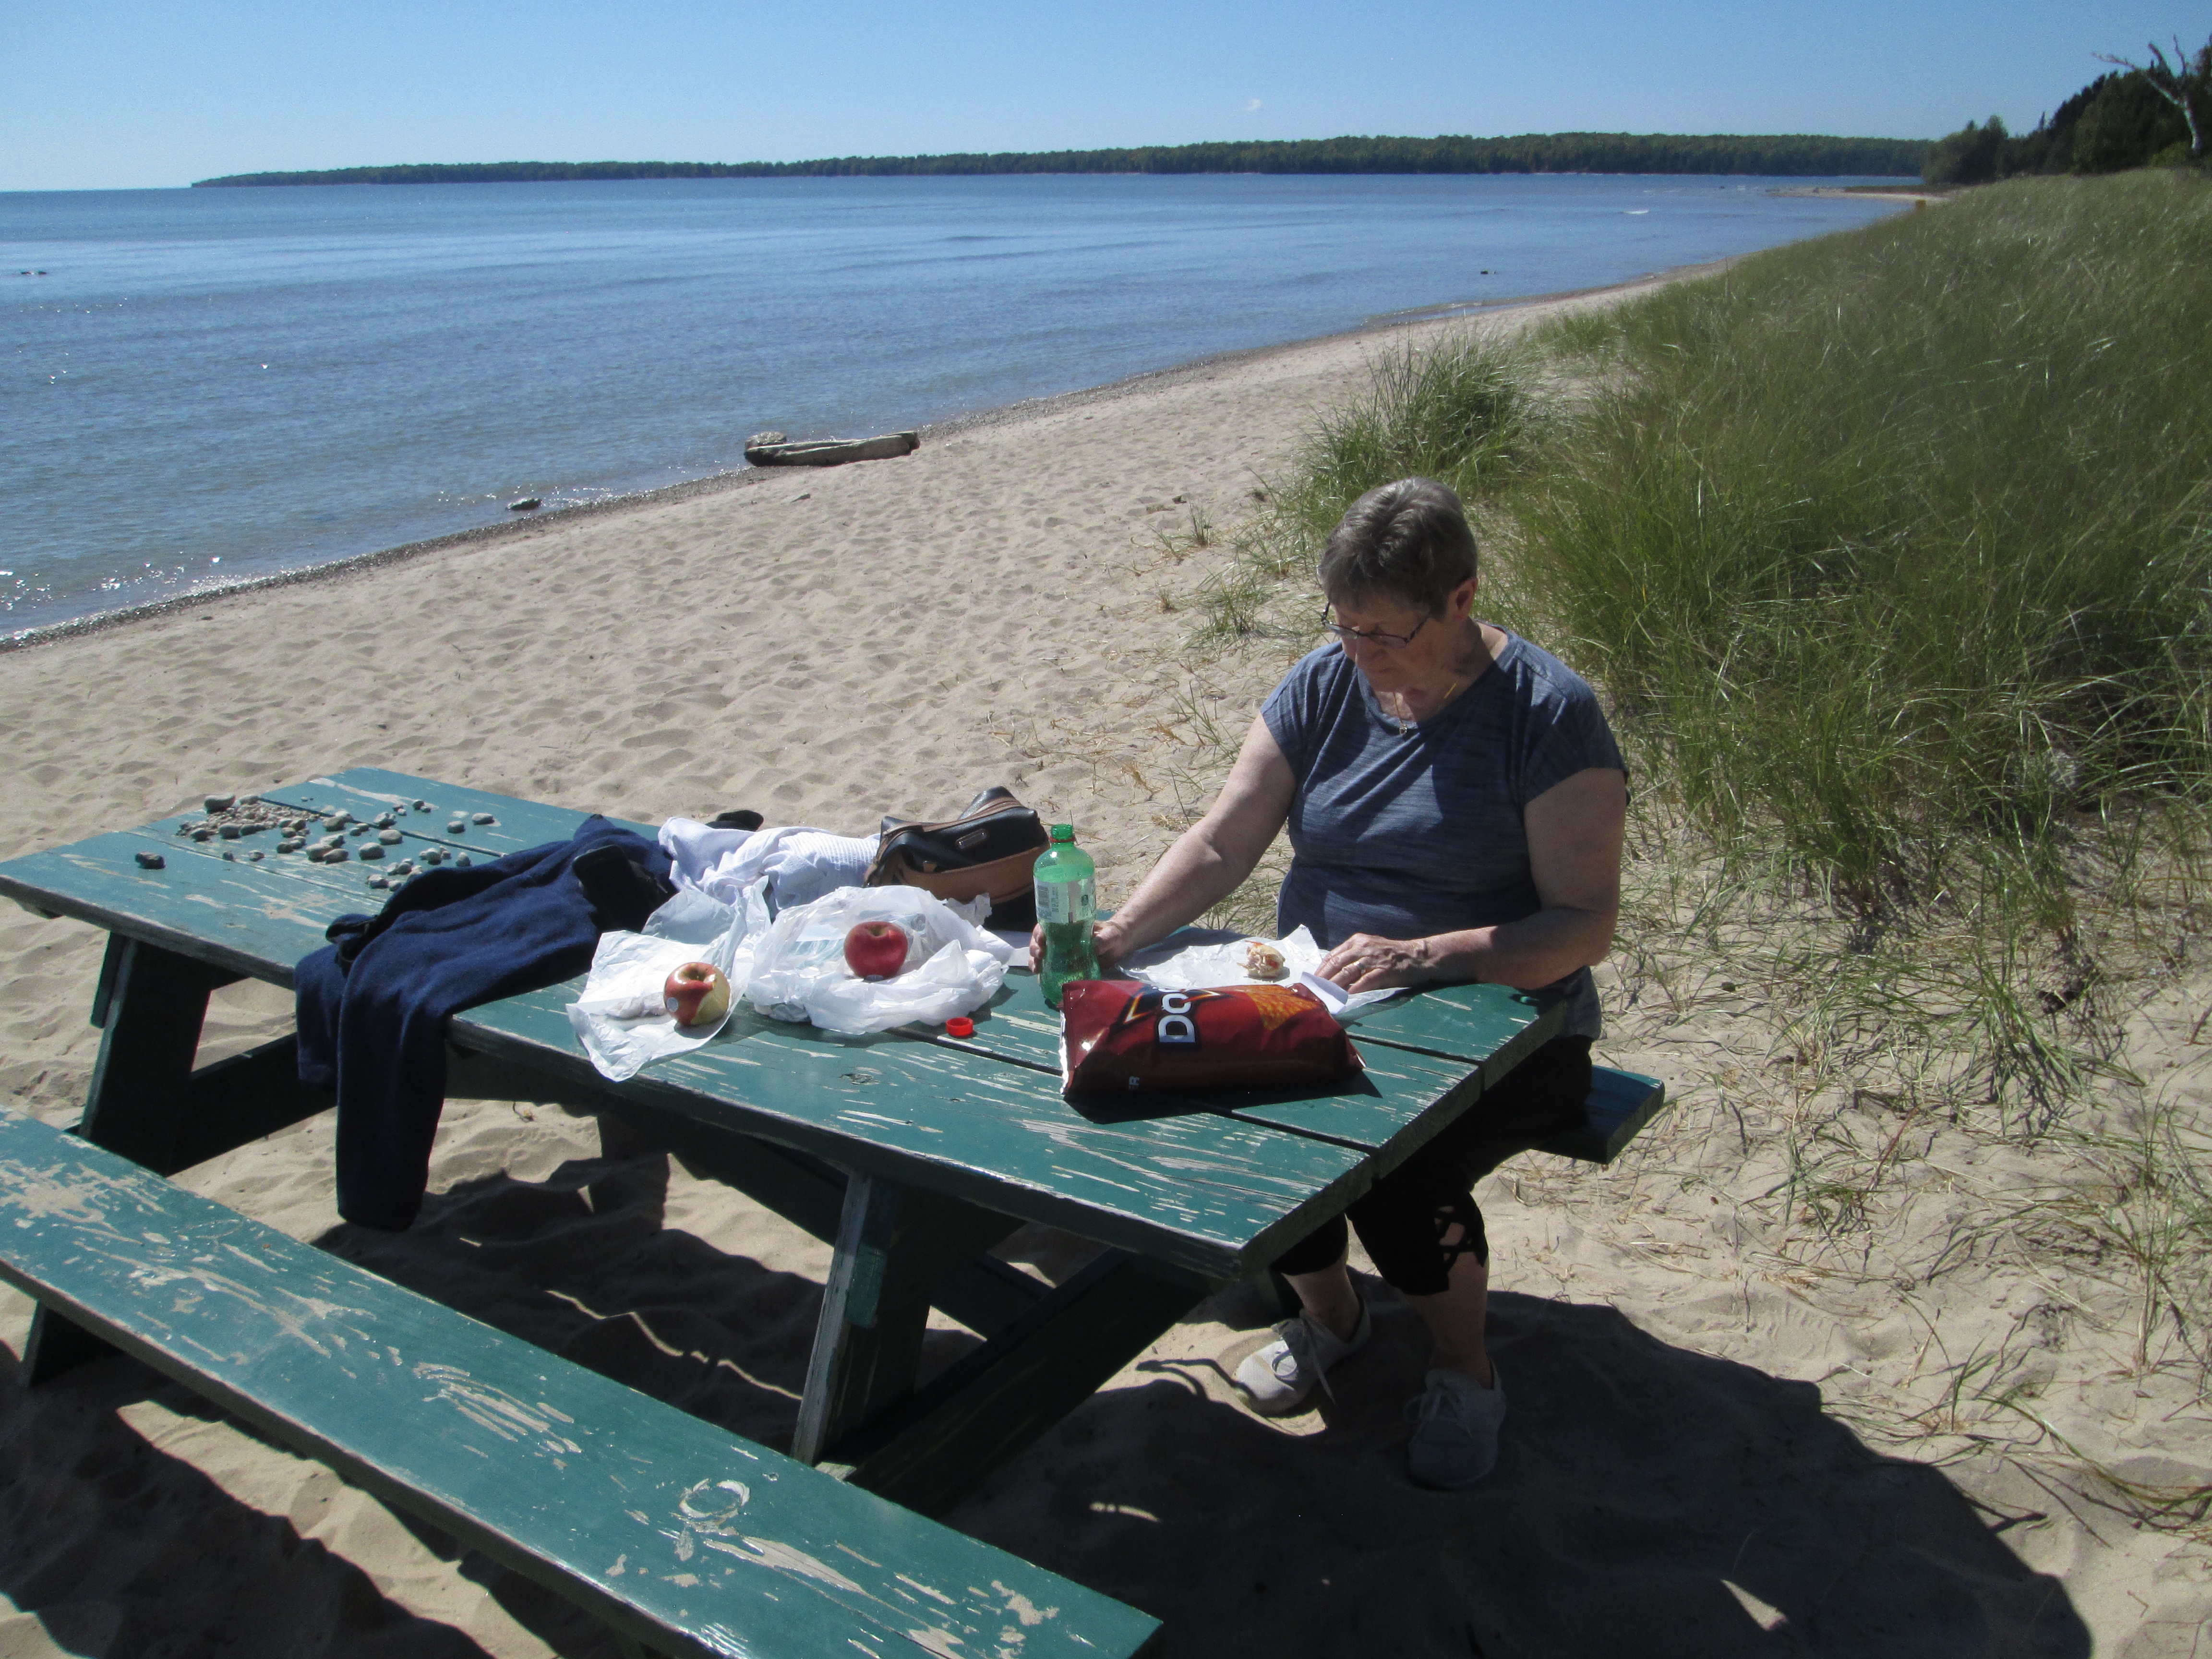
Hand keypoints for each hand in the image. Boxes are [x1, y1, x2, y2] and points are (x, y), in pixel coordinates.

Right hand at [1027, 918, 1132, 974]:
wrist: (1119, 945)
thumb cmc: (1113, 935)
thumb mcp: (1110, 935)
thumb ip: (1104, 939)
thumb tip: (1094, 946)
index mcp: (1067, 926)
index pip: (1047, 925)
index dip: (1039, 932)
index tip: (1041, 941)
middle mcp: (1060, 938)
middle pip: (1039, 941)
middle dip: (1034, 948)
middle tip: (1040, 957)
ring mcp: (1061, 952)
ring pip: (1041, 955)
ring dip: (1035, 962)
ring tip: (1037, 970)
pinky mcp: (1065, 965)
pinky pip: (1050, 968)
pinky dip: (1043, 974)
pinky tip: (1041, 981)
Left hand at [1315, 932, 1434, 993]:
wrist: (1418, 956)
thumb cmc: (1392, 955)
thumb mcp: (1370, 950)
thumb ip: (1353, 959)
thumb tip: (1333, 975)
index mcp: (1357, 941)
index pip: (1332, 955)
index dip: (1320, 970)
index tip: (1312, 982)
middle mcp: (1363, 947)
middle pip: (1336, 964)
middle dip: (1323, 980)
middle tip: (1314, 992)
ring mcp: (1374, 958)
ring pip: (1347, 972)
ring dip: (1334, 986)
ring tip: (1325, 997)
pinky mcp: (1384, 970)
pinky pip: (1365, 980)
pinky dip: (1354, 989)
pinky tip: (1346, 997)